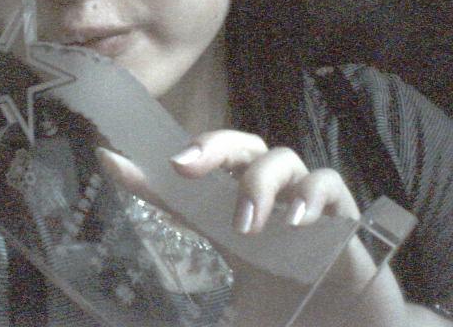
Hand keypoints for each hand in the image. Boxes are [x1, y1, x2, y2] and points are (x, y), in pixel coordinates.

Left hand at [96, 129, 420, 325]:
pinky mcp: (345, 217)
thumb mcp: (237, 322)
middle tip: (184, 166)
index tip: (110, 161)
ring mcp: (304, 207)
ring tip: (247, 223)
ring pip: (280, 159)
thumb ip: (200, 324)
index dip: (148, 176)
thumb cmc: (292, 319)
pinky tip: (298, 222)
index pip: (186, 193)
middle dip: (210, 147)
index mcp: (231, 225)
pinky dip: (312, 194)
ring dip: (258, 181)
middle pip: (236, 150)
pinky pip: (329, 184)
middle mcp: (265, 206)